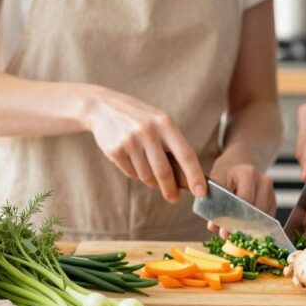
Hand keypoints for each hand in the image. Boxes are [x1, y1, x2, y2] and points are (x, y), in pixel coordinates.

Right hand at [84, 87, 205, 202]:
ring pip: (146, 176)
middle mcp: (148, 131)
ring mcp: (130, 141)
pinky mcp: (115, 150)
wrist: (103, 107)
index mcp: (166, 123)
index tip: (201, 192)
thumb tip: (185, 177)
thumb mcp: (160, 122)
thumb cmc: (139, 118)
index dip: (195, 175)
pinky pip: (131, 173)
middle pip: (164, 172)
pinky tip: (131, 158)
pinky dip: (134, 172)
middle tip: (174, 198)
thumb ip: (172, 145)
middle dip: (170, 190)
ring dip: (150, 180)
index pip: (186, 154)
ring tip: (148, 168)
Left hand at [204, 158, 276, 238]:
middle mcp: (263, 180)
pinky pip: (267, 218)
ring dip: (249, 227)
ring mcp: (271, 190)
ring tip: (235, 231)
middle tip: (228, 234)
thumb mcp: (216, 185)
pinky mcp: (274, 200)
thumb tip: (213, 227)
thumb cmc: (225, 177)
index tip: (224, 230)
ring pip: (262, 217)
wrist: (237, 167)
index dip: (234, 217)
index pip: (244, 200)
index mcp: (248, 173)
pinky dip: (256, 225)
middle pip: (255, 211)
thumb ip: (213, 205)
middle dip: (241, 225)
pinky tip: (245, 228)